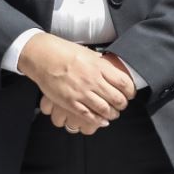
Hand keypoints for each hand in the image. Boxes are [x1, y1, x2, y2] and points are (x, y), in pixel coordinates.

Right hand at [18, 35, 135, 127]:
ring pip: (104, 109)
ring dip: (111, 114)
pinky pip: (88, 115)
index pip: (124, 83)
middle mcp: (93, 80)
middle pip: (117, 98)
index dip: (130, 92)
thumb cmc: (64, 52)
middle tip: (121, 106)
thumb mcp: (88, 54)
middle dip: (122, 105)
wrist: (42, 56)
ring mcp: (81, 92)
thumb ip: (101, 65)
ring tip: (112, 114)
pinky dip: (98, 120)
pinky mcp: (70, 102)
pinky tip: (101, 121)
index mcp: (100, 67)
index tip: (129, 94)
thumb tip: (112, 72)